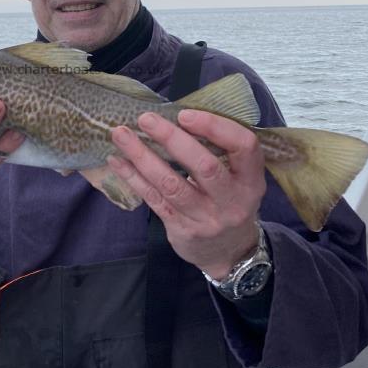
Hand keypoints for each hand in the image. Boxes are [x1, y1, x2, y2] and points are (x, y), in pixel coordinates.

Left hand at [108, 109, 265, 278]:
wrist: (229, 252)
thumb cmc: (229, 201)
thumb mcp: (240, 180)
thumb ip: (219, 153)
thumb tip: (176, 117)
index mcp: (251, 180)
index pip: (244, 147)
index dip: (215, 127)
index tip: (185, 115)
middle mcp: (232, 201)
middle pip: (204, 166)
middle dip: (172, 139)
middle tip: (146, 119)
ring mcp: (206, 218)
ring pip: (171, 184)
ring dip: (143, 156)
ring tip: (121, 134)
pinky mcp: (181, 229)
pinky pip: (154, 199)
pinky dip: (133, 177)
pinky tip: (117, 160)